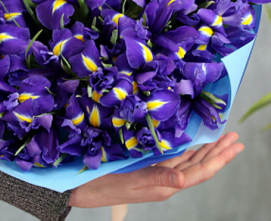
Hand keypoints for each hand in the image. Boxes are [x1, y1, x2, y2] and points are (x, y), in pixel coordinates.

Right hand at [69, 131, 243, 207]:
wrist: (91, 187)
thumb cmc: (110, 184)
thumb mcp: (133, 182)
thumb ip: (158, 179)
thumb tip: (183, 179)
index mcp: (167, 185)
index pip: (200, 171)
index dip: (218, 159)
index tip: (233, 146)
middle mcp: (168, 179)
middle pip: (200, 165)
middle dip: (219, 152)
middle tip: (235, 138)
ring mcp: (160, 172)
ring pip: (190, 161)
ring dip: (207, 151)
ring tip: (222, 140)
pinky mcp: (152, 166)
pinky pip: (176, 158)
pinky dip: (188, 150)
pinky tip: (193, 145)